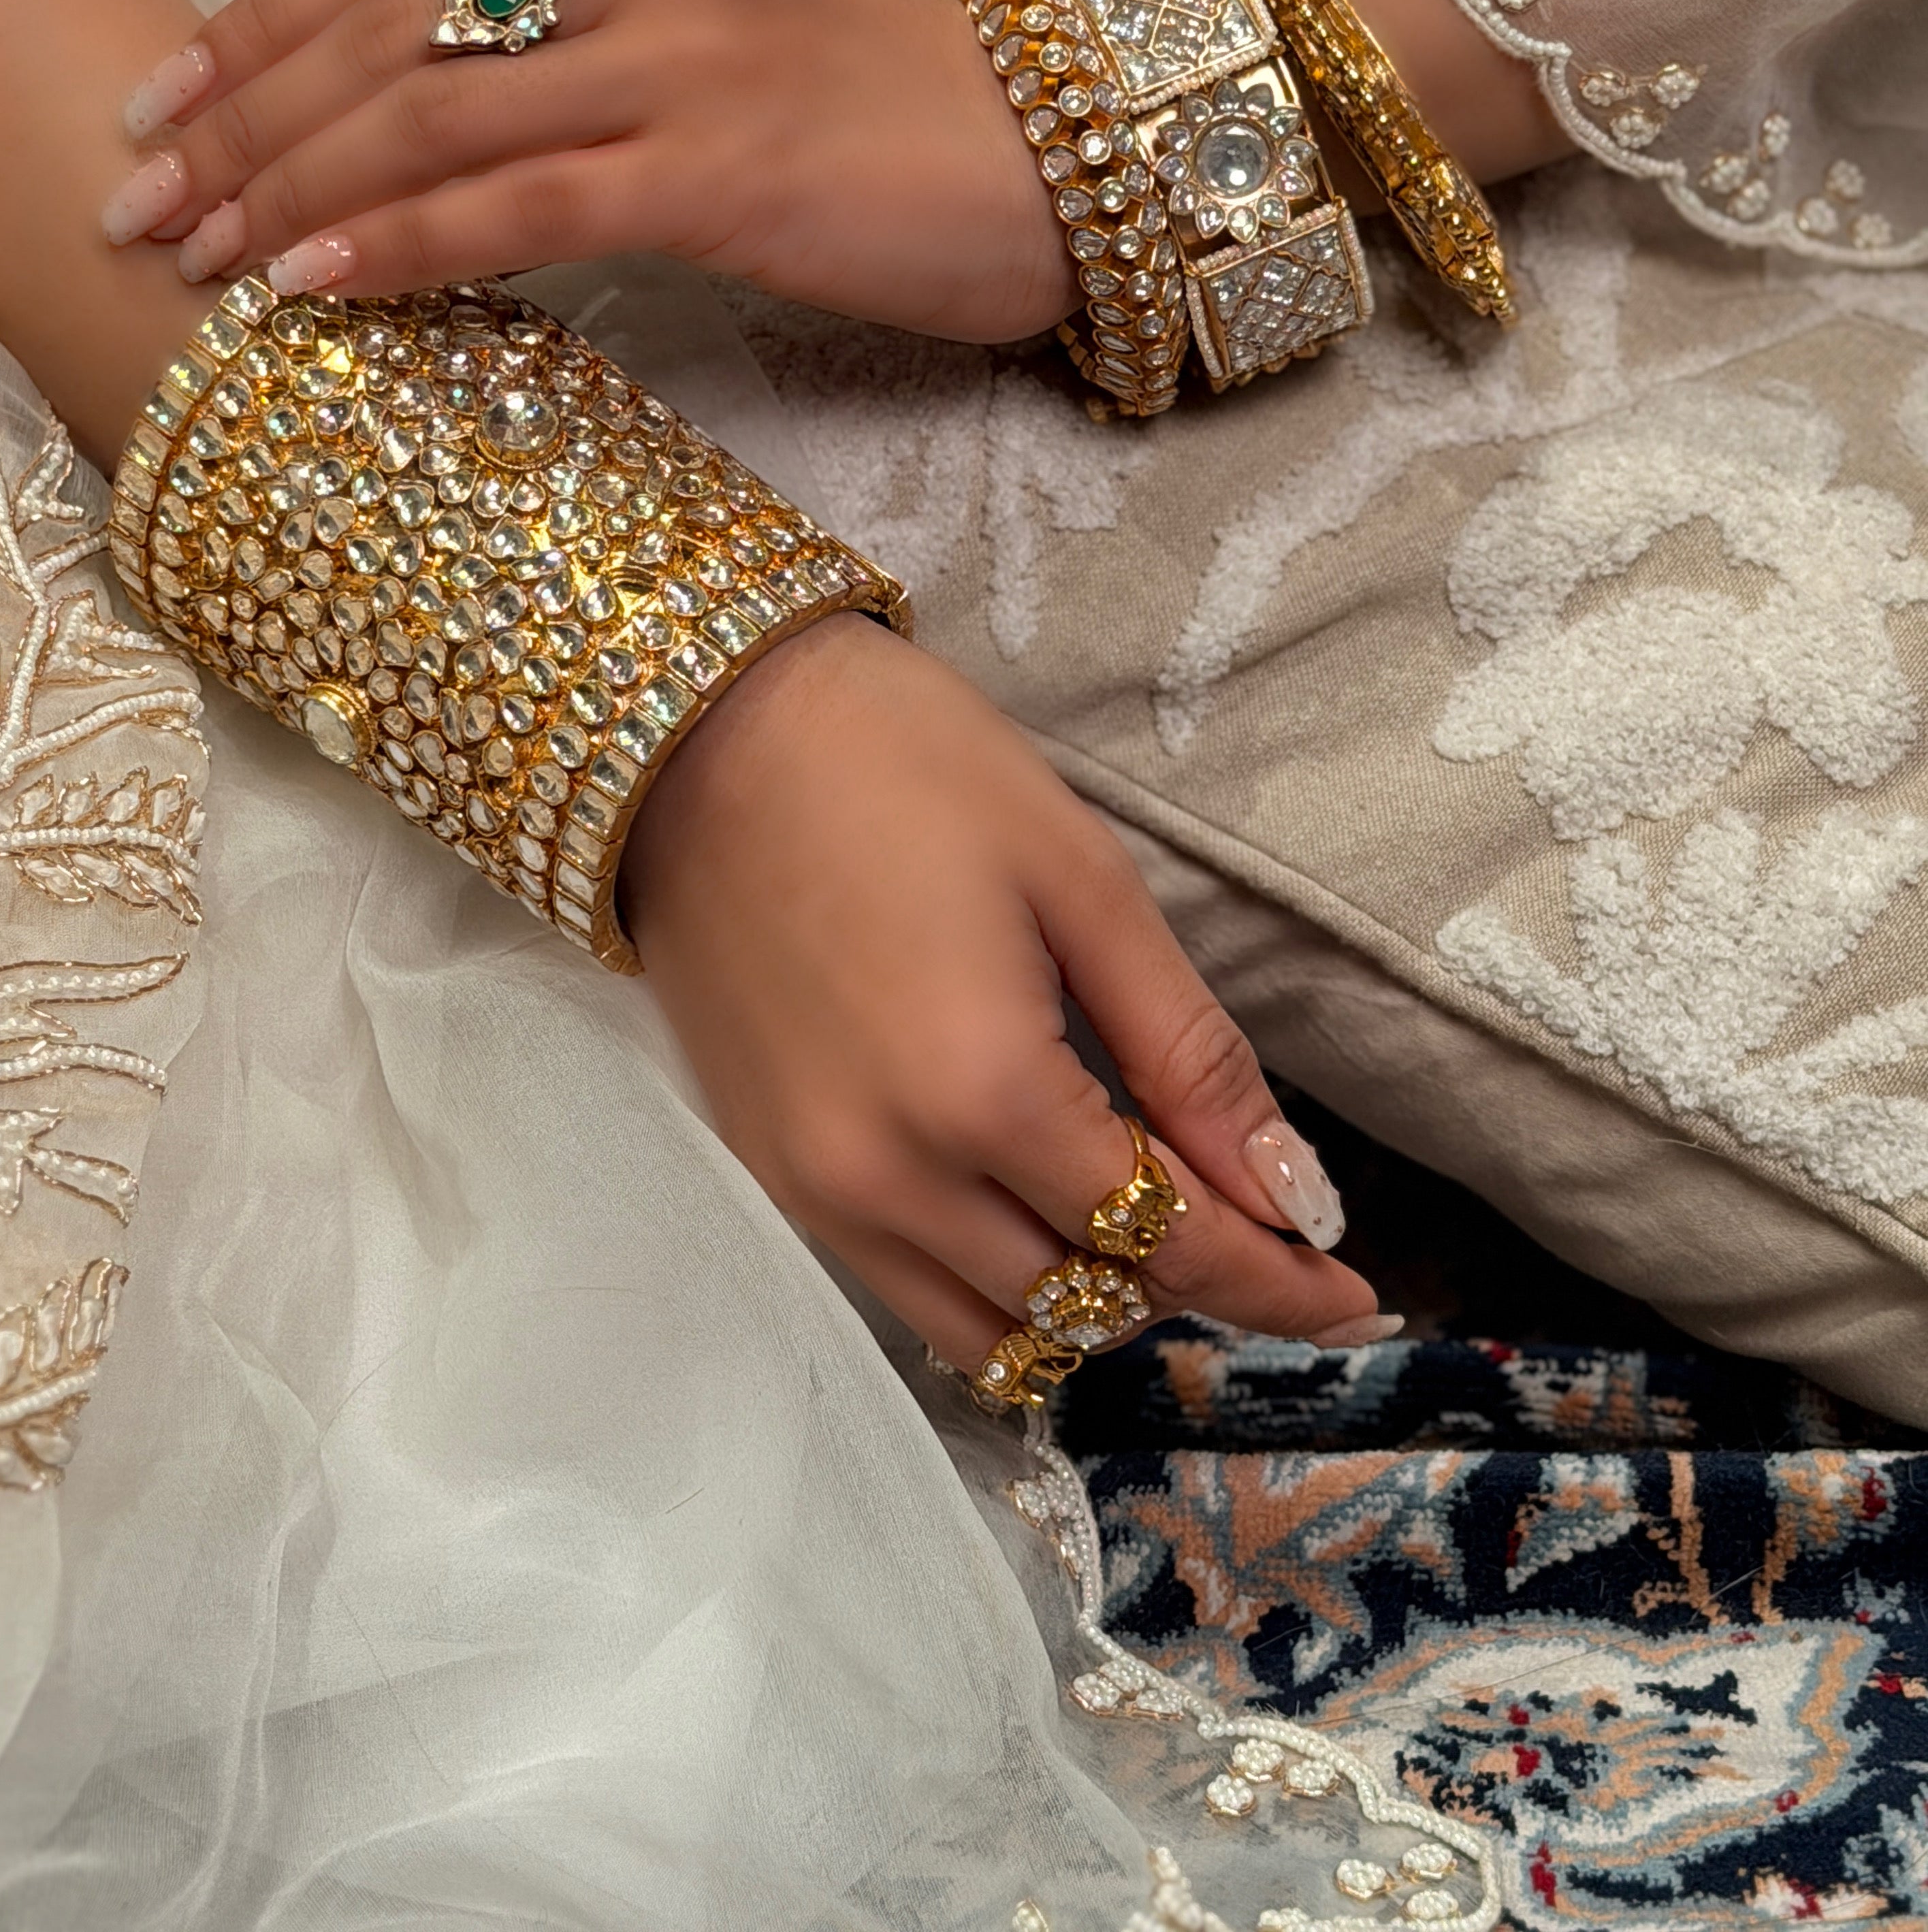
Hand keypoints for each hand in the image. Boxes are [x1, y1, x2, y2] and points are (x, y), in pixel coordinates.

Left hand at [102, 0, 1078, 345]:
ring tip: (195, 255)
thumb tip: (427, 111)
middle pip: (383, 22)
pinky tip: (311, 284)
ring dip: (284, 187)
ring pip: (426, 114)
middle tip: (140, 196)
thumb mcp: (726, 16)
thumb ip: (586, 26)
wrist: (1072, 157)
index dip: (257, 19)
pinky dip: (396, 246)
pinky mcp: (723, 164)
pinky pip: (514, 205)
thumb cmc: (896, 109)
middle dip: (236, 113)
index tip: (165, 95)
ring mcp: (688, 50)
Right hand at [621, 613, 1390, 1373]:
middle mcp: (892, 1179)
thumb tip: (1297, 1198)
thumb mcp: (1082, 883)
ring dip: (1092, 1300)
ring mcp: (817, 1190)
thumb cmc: (904, 767)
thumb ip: (1190, 1056)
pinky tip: (1040, 1216)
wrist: (695, 728)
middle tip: (1271, 1234)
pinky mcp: (771, 1174)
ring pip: (993, 1329)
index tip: (1361, 1297)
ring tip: (1155, 1225)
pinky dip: (996, 1287)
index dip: (1279, 1285)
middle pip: (1088, 1303)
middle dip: (1198, 1285)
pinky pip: (906, 1292)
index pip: (1170, 1246)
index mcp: (986, 1095)